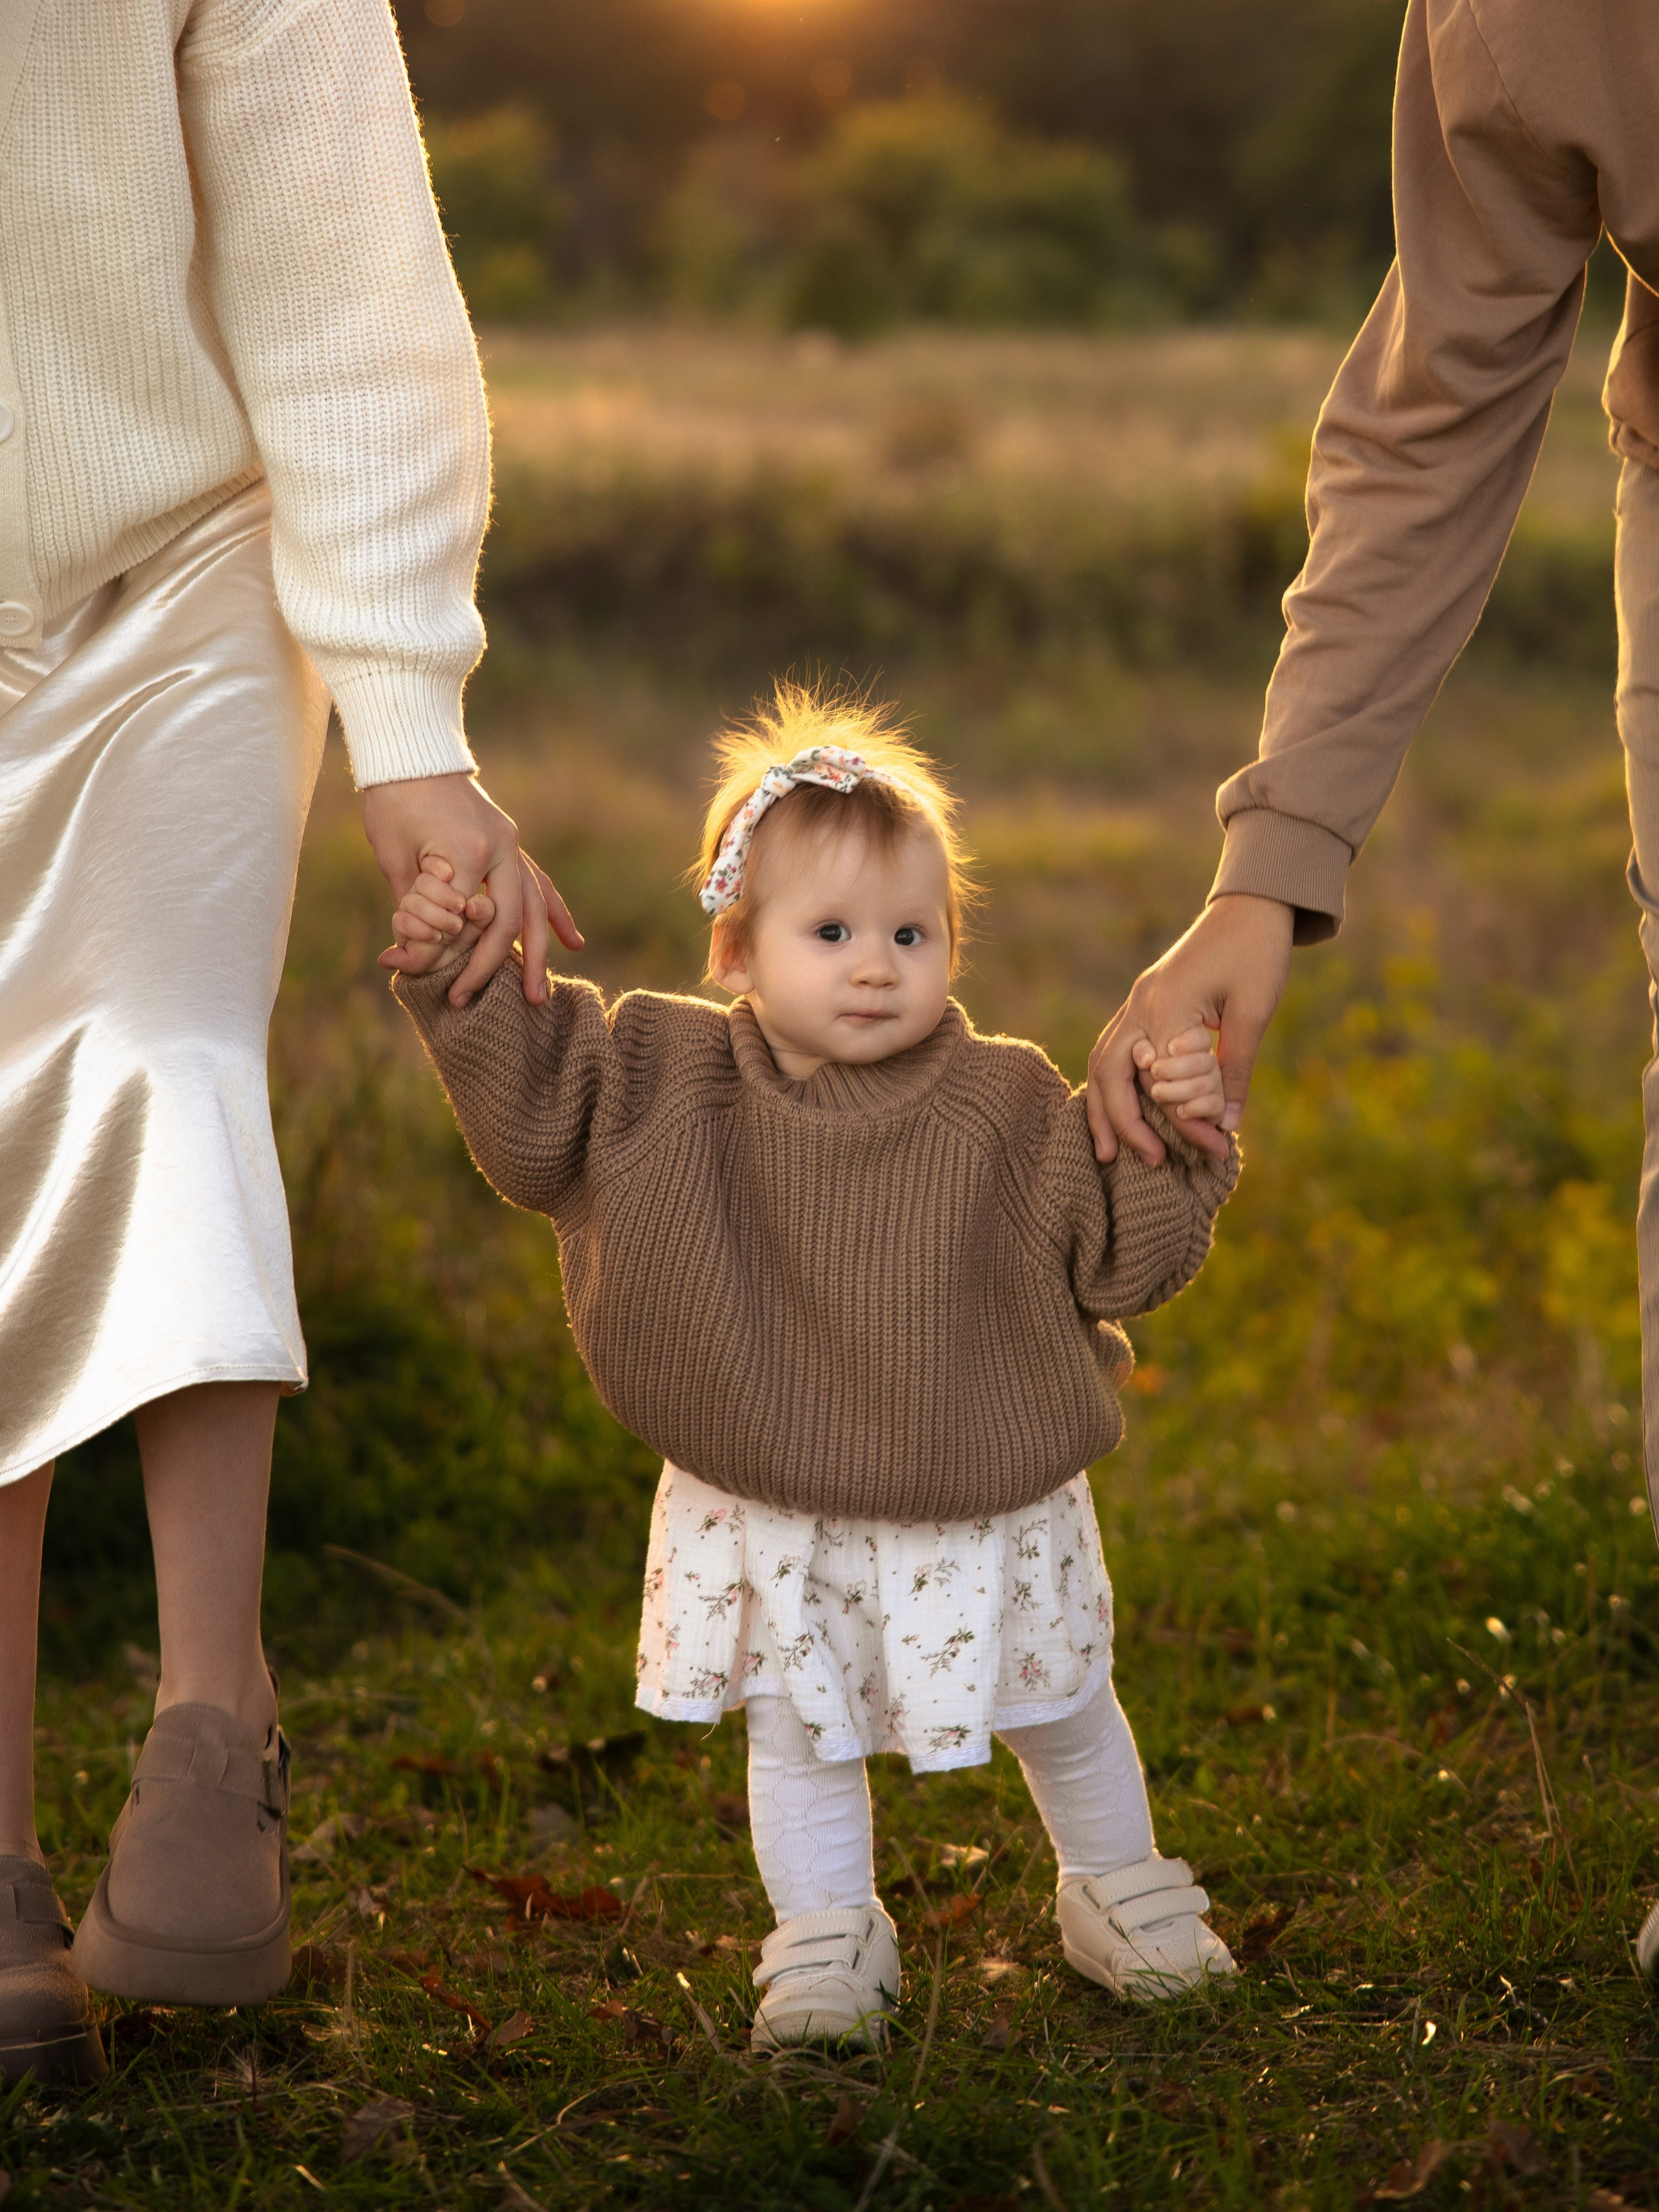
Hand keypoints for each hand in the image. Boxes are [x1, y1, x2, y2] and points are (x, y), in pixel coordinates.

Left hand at [364, 772, 581, 1006]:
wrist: (410, 752)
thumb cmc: (393, 801)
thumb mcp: (393, 856)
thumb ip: (410, 906)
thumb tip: (404, 958)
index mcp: (469, 851)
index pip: (466, 919)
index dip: (448, 954)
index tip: (427, 979)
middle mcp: (501, 847)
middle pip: (510, 921)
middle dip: (497, 966)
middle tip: (479, 1002)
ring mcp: (511, 843)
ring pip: (533, 907)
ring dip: (537, 953)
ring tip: (537, 995)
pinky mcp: (509, 842)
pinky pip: (539, 883)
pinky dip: (555, 913)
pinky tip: (574, 942)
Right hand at [1087, 893, 1293, 1165]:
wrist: (1251, 904)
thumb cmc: (1257, 952)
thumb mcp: (1254, 1011)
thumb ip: (1235, 1069)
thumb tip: (1227, 1124)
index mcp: (1166, 1007)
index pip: (1163, 1082)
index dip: (1186, 1121)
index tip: (1216, 1148)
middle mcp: (1140, 1005)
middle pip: (1110, 1074)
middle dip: (1122, 1123)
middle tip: (1147, 1161)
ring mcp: (1137, 1002)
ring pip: (1102, 1062)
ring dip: (1104, 1108)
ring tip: (1108, 1151)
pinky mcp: (1144, 1001)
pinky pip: (1114, 1049)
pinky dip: (1112, 1083)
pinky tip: (1118, 1109)